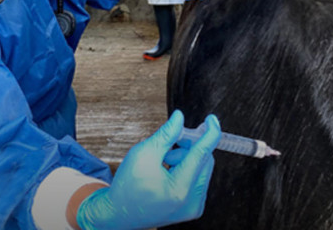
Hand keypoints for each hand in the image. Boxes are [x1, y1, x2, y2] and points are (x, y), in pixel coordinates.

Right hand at [76, 111, 220, 229]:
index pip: (201, 154)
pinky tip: (168, 172)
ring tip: (164, 162)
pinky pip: (197, 180)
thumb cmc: (128, 186)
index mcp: (179, 189)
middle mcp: (191, 202)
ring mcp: (193, 208)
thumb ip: (166, 134)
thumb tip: (180, 118)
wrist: (120, 214)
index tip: (212, 120)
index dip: (208, 134)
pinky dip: (186, 170)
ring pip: (201, 169)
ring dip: (186, 158)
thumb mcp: (143, 154)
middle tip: (172, 142)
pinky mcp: (192, 208)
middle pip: (204, 161)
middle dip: (188, 147)